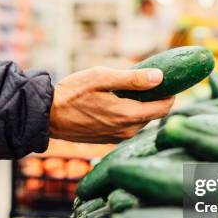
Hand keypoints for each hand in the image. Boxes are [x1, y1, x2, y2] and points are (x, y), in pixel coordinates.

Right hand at [50, 66, 173, 142]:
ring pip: (140, 121)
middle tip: (146, 81)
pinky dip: (128, 114)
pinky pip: (127, 126)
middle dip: (154, 98)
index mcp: (128, 115)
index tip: (169, 82)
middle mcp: (126, 131)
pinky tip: (116, 102)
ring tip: (128, 90)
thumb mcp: (102, 78)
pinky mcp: (108, 139)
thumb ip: (132, 79)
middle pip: (153, 115)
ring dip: (140, 106)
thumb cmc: (72, 93)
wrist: (47, 116)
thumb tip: (159, 77)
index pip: (163, 108)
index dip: (170, 94)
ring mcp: (117, 137)